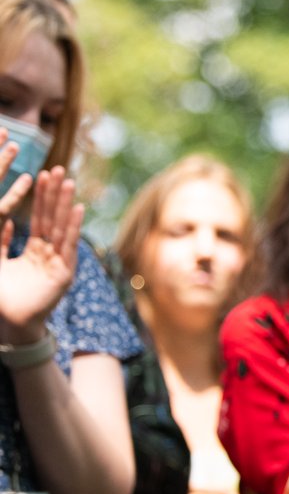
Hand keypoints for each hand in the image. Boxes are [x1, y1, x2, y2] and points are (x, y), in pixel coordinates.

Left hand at [0, 167, 82, 342]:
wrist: (10, 324)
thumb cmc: (2, 297)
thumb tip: (6, 218)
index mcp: (34, 252)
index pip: (38, 219)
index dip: (38, 198)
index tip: (39, 174)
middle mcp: (49, 255)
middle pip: (51, 218)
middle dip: (54, 194)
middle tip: (58, 168)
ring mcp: (58, 263)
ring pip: (61, 228)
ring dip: (65, 204)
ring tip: (69, 181)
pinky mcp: (64, 273)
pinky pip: (68, 246)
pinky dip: (73, 227)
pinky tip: (77, 208)